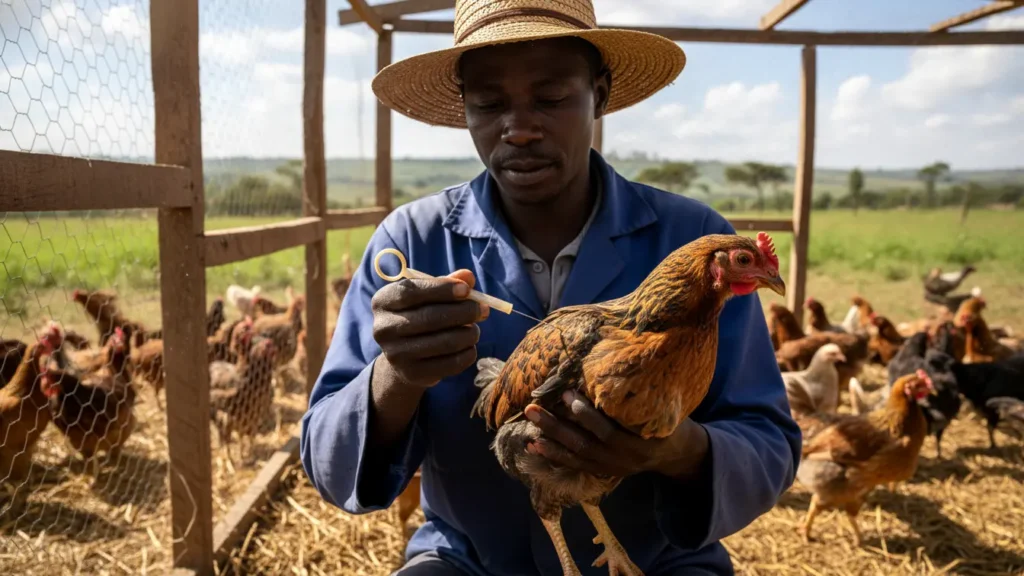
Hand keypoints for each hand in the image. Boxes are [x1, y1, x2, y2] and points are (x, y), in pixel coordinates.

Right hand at [371, 269, 488, 388]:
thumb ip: (446, 283)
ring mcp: (395, 354)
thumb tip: (467, 276)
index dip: (442, 289)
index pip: (411, 292)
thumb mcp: (428, 296)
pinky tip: (470, 347)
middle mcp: (383, 328)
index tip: (467, 290)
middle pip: (429, 317)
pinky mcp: (412, 374)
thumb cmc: (419, 315)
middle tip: (482, 310)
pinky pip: (449, 364)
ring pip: (443, 342)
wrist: (404, 356)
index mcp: (383, 302)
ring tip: (475, 329)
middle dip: (463, 312)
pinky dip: (467, 354)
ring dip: (468, 334)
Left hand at [523, 390, 708, 479]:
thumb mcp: (662, 409)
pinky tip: (533, 444)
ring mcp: (609, 467)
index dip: (586, 414)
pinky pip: (574, 464)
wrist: (673, 454)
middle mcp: (621, 458)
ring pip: (575, 454)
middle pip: (583, 443)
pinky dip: (553, 454)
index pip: (607, 430)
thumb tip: (615, 363)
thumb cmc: (666, 421)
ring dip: (549, 439)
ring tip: (529, 424)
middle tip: (532, 408)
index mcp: (638, 443)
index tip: (567, 393)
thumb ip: (640, 396)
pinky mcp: (601, 471)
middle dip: (555, 426)